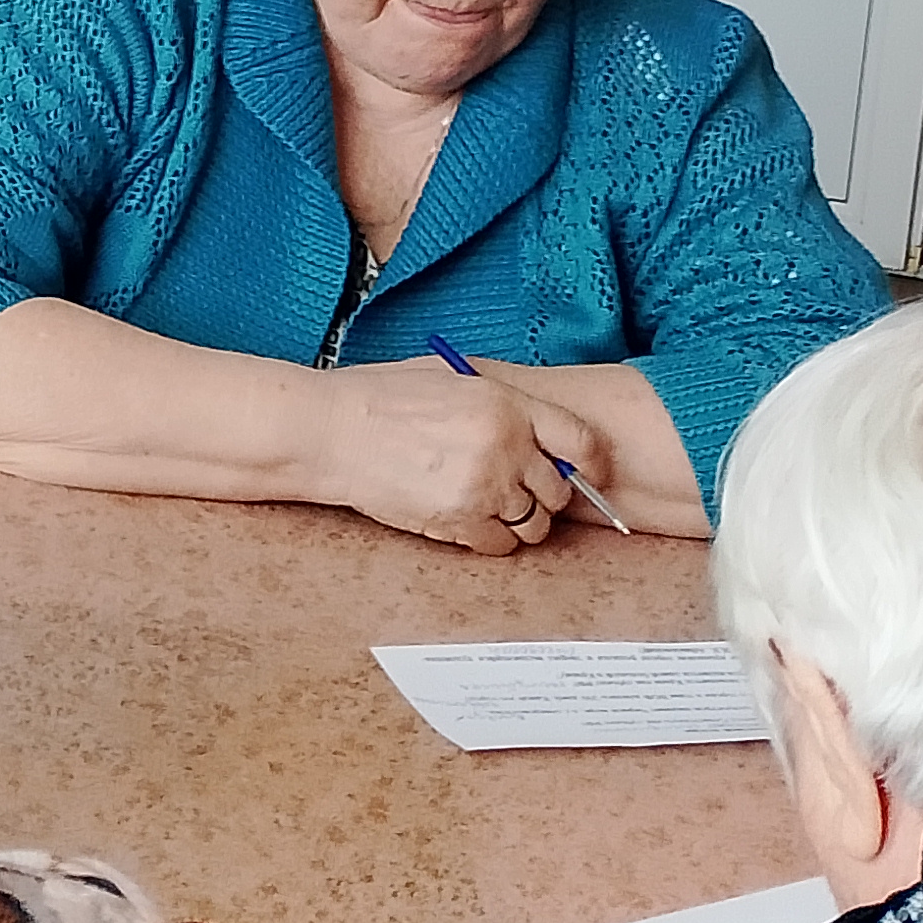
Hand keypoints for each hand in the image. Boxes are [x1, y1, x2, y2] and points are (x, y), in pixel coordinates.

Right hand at [314, 359, 604, 554]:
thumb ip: (500, 403)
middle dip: (543, 493)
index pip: (580, 440)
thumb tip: (539, 434)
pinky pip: (501, 544)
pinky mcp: (460, 519)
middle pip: (559, 489)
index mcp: (506, 404)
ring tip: (487, 505)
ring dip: (519, 520)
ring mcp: (485, 486)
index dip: (591, 462)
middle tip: (517, 488)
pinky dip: (490, 538)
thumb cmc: (378, 397)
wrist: (331, 430)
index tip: (589, 473)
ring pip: (534, 522)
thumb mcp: (448, 377)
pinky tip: (467, 520)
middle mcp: (505, 446)